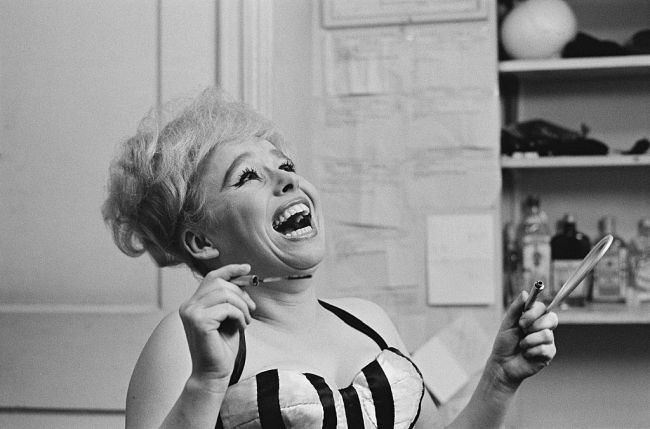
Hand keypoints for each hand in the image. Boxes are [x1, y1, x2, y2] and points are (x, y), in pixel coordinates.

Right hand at [178, 264, 256, 384]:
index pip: (211, 278)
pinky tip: (242, 327)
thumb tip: (243, 279)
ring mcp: (191, 313)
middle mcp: (188, 306)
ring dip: (242, 306)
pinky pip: (227, 308)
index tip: (247, 268)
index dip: (230, 269)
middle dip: (241, 293)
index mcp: (193, 304)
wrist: (213, 374)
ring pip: (225, 294)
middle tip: (251, 310)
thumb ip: (230, 300)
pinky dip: (239, 315)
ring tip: (246, 320)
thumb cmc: (221, 348)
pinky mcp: (198, 321)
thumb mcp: (228, 318)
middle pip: (219, 283)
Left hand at [488, 291, 557, 389]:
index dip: (534, 312)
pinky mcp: (549, 354)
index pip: (543, 308)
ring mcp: (548, 341)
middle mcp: (543, 327)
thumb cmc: (505, 342)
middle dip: (534, 325)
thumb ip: (516, 308)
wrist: (502, 364)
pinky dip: (531, 351)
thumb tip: (525, 293)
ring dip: (529, 340)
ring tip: (521, 345)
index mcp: (534, 318)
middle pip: (552, 318)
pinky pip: (546, 348)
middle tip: (522, 331)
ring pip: (547, 334)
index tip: (521, 320)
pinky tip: (526, 354)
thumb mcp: (507, 323)